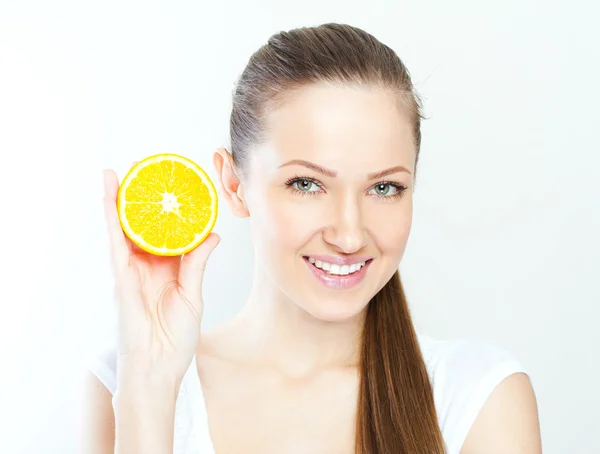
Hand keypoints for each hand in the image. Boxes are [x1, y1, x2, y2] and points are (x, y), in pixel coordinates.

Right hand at [102, 162, 219, 385]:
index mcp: (164, 269)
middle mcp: (145, 266)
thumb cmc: (174, 338)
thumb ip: (197, 263)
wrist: (159, 368)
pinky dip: (111, 217)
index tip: (173, 188)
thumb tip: (212, 235)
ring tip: (119, 173)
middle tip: (144, 171)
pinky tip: (110, 195)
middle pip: (141, 226)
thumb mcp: (192, 294)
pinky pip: (115, 242)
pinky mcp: (121, 277)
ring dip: (119, 201)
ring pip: (123, 229)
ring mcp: (130, 270)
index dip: (167, 212)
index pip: (165, 233)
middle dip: (140, 200)